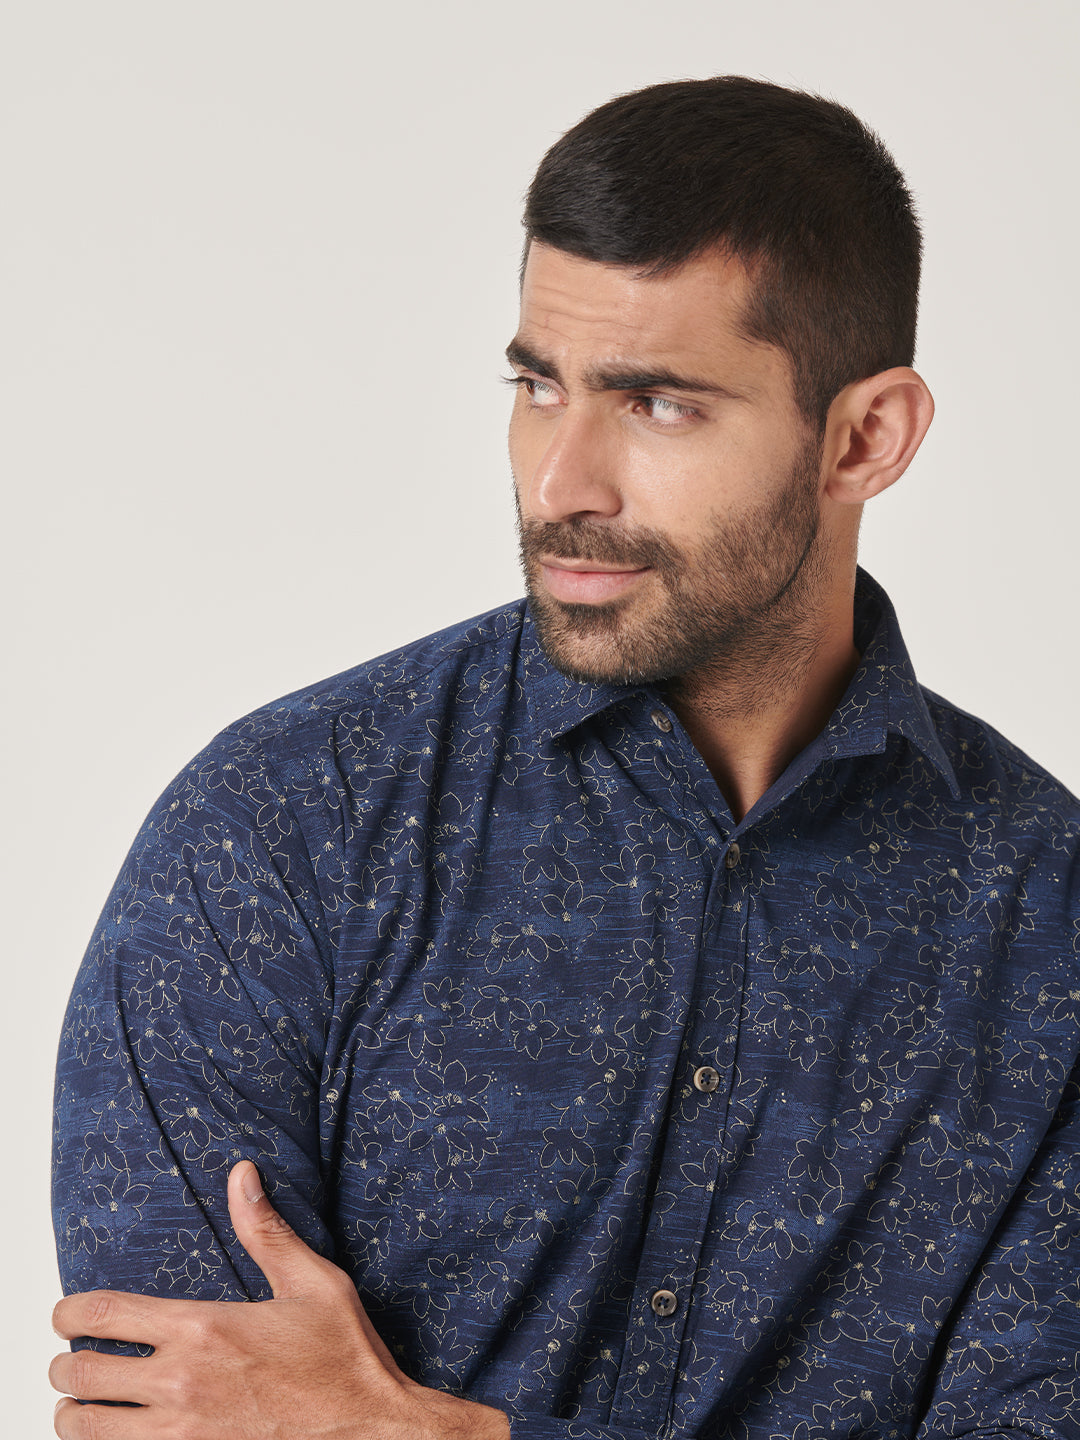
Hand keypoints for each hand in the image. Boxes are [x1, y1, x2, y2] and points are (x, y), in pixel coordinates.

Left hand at [50, 1160, 510, 1438]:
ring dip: (77, 1412)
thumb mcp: (312, 1282)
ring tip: (85, 1403)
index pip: (102, 1314)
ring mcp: (180, 1434)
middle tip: (74, 1359)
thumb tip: (242, 1174)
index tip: (67, 1314)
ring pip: (86, 1428)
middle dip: (66, 1363)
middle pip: (81, 1373)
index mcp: (203, 1327)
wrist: (369, 1429)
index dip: (69, 1312)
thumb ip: (266, 1230)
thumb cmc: (343, 1357)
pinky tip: (122, 1434)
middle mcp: (180, 1382)